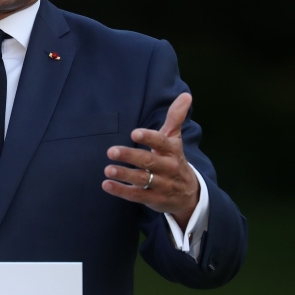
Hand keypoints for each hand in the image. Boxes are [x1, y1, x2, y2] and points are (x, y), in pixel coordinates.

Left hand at [101, 92, 199, 228]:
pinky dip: (121, 191)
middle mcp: (167, 167)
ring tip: (108, 169)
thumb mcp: (175, 139)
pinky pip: (136, 195)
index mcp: (172, 151)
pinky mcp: (153, 199)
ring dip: (124, 174)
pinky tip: (106, 185)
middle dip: (130, 156)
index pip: (161, 142)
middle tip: (111, 151)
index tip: (134, 132)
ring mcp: (161, 185)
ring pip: (142, 179)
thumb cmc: (174, 159)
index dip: (149, 137)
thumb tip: (185, 95)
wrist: (188, 193)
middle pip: (148, 161)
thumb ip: (175, 117)